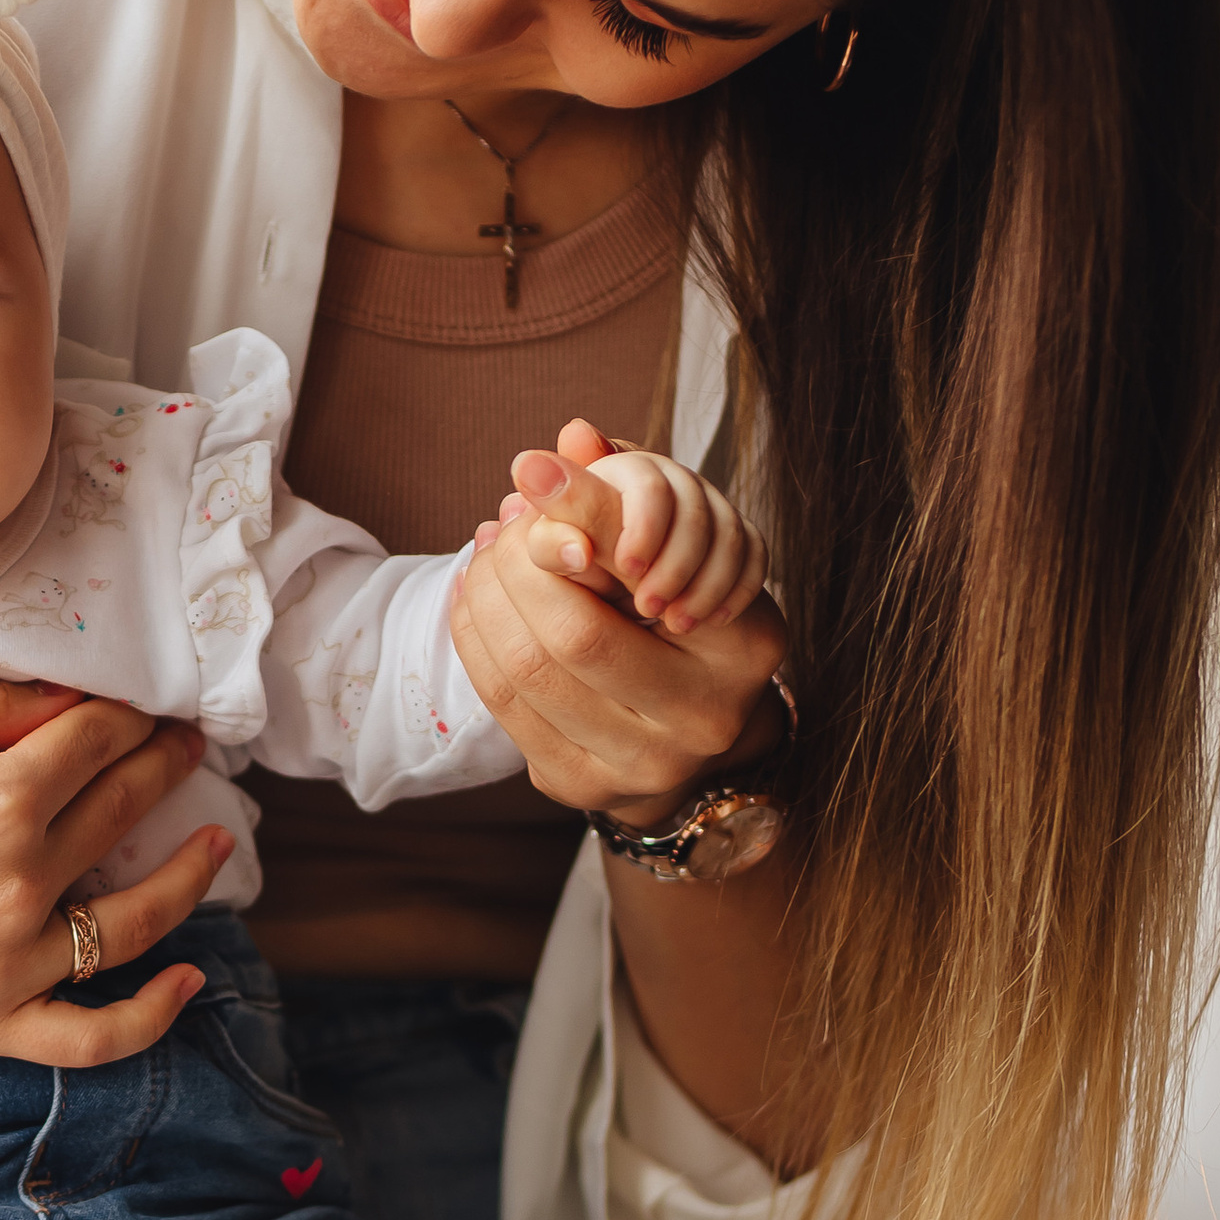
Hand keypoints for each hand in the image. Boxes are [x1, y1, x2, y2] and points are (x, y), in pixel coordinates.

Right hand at [0, 678, 234, 1072]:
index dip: (126, 713)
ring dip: (189, 874)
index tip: (141, 702)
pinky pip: (93, 1037)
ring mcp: (10, 966)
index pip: (96, 743)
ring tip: (215, 839)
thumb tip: (70, 702)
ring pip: (135, 922)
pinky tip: (188, 980)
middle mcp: (19, 886)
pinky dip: (150, 1016)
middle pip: (123, 810)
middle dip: (164, 765)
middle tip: (183, 742)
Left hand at [453, 432, 786, 825]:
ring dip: (487, 599)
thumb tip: (570, 435)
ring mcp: (641, 764)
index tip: (527, 474)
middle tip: (503, 525)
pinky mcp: (579, 784)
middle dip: (518, 566)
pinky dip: (476, 639)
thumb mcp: (671, 554)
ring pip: (527, 670)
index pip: (638, 572)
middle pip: (571, 632)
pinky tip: (475, 599)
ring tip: (484, 555)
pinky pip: (502, 704)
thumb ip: (623, 499)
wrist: (681, 728)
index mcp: (744, 646)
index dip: (576, 516)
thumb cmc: (678, 615)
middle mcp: (703, 717)